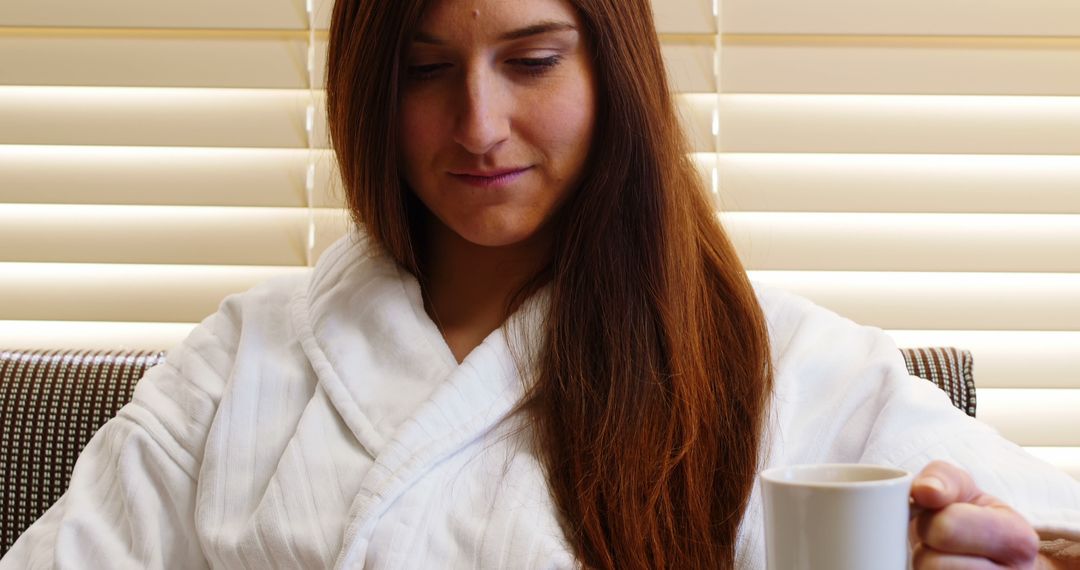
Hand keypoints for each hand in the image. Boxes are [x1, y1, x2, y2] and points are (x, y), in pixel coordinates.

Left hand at [910, 460, 1053, 568]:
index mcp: (1018, 540)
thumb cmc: (968, 517)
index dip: (928, 519)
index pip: (946, 528)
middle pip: (931, 564)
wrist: (984, 556)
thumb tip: (925, 491)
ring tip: (938, 558)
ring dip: (921, 567)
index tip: (937, 517)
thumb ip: (942, 478)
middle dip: (923, 546)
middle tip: (934, 542)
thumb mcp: (962, 489)